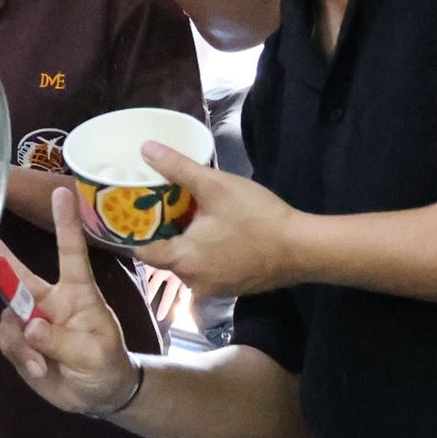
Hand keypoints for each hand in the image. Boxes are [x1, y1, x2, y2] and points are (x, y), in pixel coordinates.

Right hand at [0, 187, 140, 413]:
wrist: (97, 395)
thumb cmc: (106, 365)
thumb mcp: (94, 354)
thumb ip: (62, 340)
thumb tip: (29, 326)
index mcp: (77, 292)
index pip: (70, 252)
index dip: (66, 223)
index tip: (61, 192)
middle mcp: (50, 299)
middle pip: (19, 273)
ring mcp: (31, 319)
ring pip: (8, 316)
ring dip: (20, 340)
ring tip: (40, 363)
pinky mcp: (18, 341)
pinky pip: (5, 338)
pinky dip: (17, 355)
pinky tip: (36, 369)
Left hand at [129, 143, 304, 297]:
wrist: (303, 248)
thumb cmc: (256, 217)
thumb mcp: (215, 185)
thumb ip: (177, 168)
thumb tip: (145, 148)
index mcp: (182, 260)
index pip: (142, 252)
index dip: (135, 232)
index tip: (133, 213)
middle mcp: (193, 282)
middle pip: (165, 257)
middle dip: (163, 234)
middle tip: (163, 208)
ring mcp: (215, 289)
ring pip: (188, 264)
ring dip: (186, 244)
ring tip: (189, 216)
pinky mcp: (234, 288)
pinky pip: (208, 270)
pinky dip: (206, 254)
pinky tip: (216, 233)